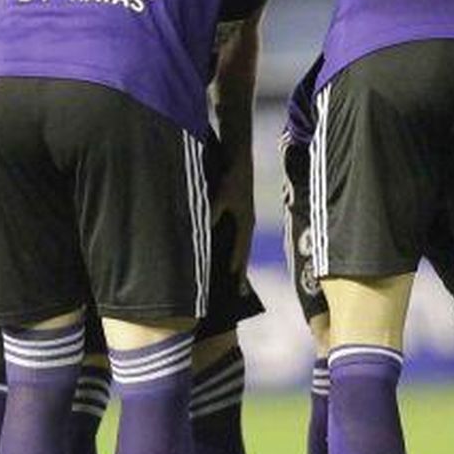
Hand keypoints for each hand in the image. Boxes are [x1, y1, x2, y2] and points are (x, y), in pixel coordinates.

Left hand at [211, 160, 255, 275]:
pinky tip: (225, 258)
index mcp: (246, 222)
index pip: (241, 248)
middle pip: (244, 253)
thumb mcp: (221, 194)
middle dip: (242, 272)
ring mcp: (245, 220)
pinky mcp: (241, 216)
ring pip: (242, 248)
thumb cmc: (231, 177)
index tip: (234, 281)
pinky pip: (238, 239)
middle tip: (241, 294)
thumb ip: (214, 211)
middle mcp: (248, 224)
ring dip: (239, 263)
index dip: (237, 264)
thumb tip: (206, 227)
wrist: (240, 160)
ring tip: (235, 282)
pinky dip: (234, 251)